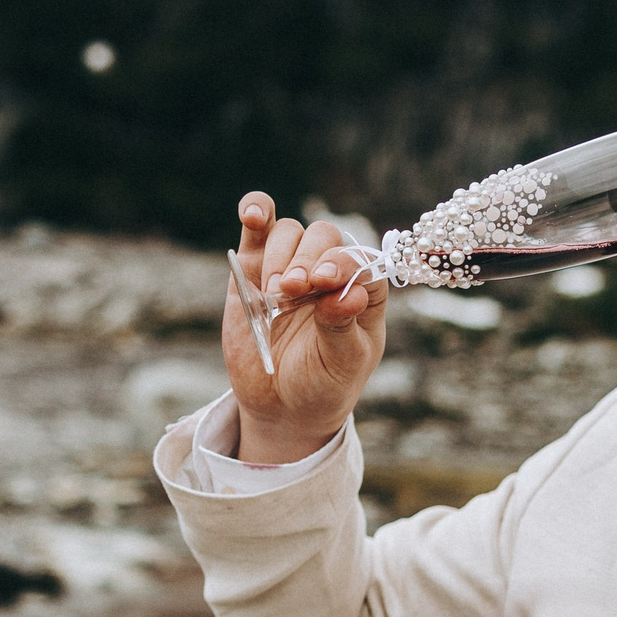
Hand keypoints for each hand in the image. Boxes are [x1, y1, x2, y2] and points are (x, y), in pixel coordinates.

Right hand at [225, 192, 387, 463]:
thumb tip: (348, 293)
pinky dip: (255, 212)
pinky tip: (253, 215)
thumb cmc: (324, 383)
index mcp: (363, 289)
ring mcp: (290, 266)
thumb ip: (342, 327)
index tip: (324, 283)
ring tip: (277, 293)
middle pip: (324, 237)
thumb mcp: (341, 363)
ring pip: (290, 232)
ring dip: (281, 255)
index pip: (360, 259)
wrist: (282, 405)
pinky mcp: (253, 269)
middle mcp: (328, 271)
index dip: (342, 263)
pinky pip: (257, 229)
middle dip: (307, 260)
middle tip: (294, 291)